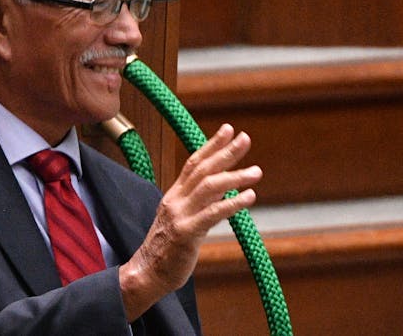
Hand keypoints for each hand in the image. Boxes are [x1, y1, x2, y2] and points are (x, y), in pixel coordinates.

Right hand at [119, 123, 261, 320]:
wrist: (147, 273)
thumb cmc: (167, 248)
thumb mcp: (184, 218)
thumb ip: (202, 202)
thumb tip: (226, 187)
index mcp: (175, 194)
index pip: (194, 162)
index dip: (212, 144)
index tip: (229, 129)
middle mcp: (176, 200)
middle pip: (203, 169)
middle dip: (226, 152)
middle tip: (245, 138)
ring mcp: (180, 215)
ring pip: (209, 187)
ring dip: (235, 176)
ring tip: (256, 171)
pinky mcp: (186, 233)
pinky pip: (212, 214)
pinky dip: (232, 204)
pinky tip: (249, 197)